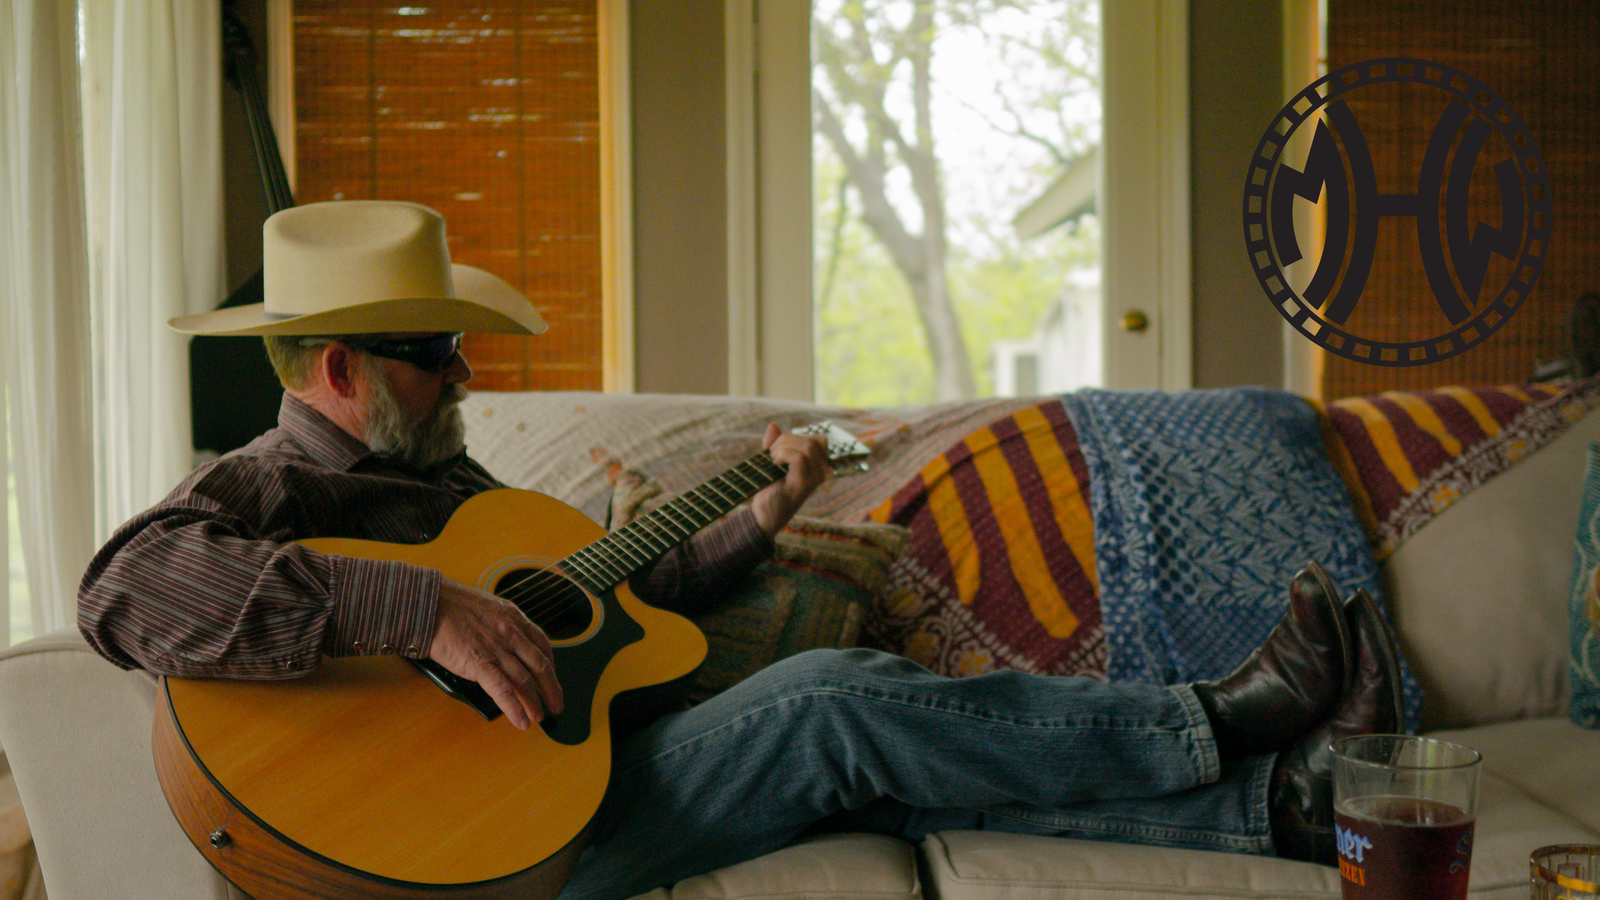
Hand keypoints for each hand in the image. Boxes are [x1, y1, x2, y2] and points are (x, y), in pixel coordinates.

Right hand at [428, 579, 563, 729]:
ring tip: (539, 716)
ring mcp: (496, 650)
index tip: (552, 677)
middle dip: (551, 688)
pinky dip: (514, 709)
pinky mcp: (479, 664)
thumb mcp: (488, 607)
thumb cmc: (451, 604)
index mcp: (513, 618)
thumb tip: (506, 642)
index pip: (542, 644)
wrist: (429, 604)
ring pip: (525, 681)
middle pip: (540, 666)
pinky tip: (521, 721)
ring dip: (535, 702)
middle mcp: (510, 634)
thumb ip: (501, 624)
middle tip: (556, 703)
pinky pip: (503, 690)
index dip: (551, 665)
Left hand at [749, 423, 829, 537]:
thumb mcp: (772, 461)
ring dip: (782, 448)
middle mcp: (821, 472)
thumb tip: (773, 425)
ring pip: (806, 446)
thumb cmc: (770, 489)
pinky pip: (799, 457)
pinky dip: (783, 455)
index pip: (819, 440)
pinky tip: (774, 465)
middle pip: (810, 440)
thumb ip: (775, 444)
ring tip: (772, 461)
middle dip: (785, 441)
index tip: (780, 450)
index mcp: (818, 466)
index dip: (797, 438)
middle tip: (771, 456)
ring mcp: (815, 479)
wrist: (763, 514)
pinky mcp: (805, 484)